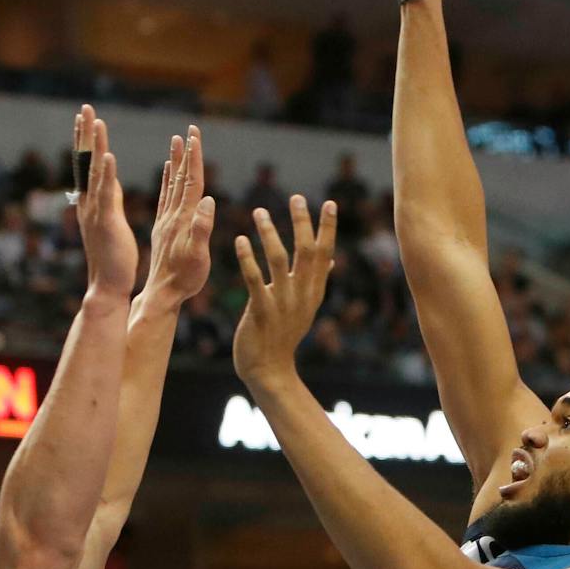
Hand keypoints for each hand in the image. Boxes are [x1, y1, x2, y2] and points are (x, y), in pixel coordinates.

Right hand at [73, 105, 136, 302]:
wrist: (108, 284)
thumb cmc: (112, 255)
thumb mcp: (109, 218)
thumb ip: (108, 197)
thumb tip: (108, 179)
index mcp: (92, 200)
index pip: (87, 163)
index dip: (86, 140)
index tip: (85, 116)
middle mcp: (88, 201)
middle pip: (85, 161)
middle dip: (85, 133)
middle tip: (84, 107)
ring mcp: (95, 210)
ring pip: (94, 172)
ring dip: (95, 145)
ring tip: (95, 120)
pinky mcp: (105, 221)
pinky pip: (106, 194)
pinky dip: (106, 174)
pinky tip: (108, 155)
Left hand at [141, 126, 214, 306]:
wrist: (161, 295)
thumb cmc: (184, 280)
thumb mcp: (197, 257)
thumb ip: (201, 229)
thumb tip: (207, 200)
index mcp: (184, 219)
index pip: (190, 182)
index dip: (194, 158)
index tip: (194, 135)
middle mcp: (174, 215)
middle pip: (180, 178)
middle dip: (186, 153)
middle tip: (188, 130)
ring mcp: (167, 220)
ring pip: (172, 184)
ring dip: (175, 161)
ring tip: (177, 142)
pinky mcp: (164, 227)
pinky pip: (165, 197)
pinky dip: (167, 180)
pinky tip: (167, 170)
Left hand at [232, 196, 337, 383]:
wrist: (269, 370)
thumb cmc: (283, 336)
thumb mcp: (305, 308)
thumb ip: (315, 281)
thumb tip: (329, 259)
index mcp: (313, 291)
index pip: (324, 253)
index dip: (327, 228)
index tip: (328, 202)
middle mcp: (302, 294)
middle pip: (306, 252)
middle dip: (302, 223)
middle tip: (296, 197)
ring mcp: (282, 303)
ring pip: (279, 260)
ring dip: (270, 233)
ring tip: (259, 211)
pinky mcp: (261, 311)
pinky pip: (254, 280)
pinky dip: (248, 258)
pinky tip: (240, 240)